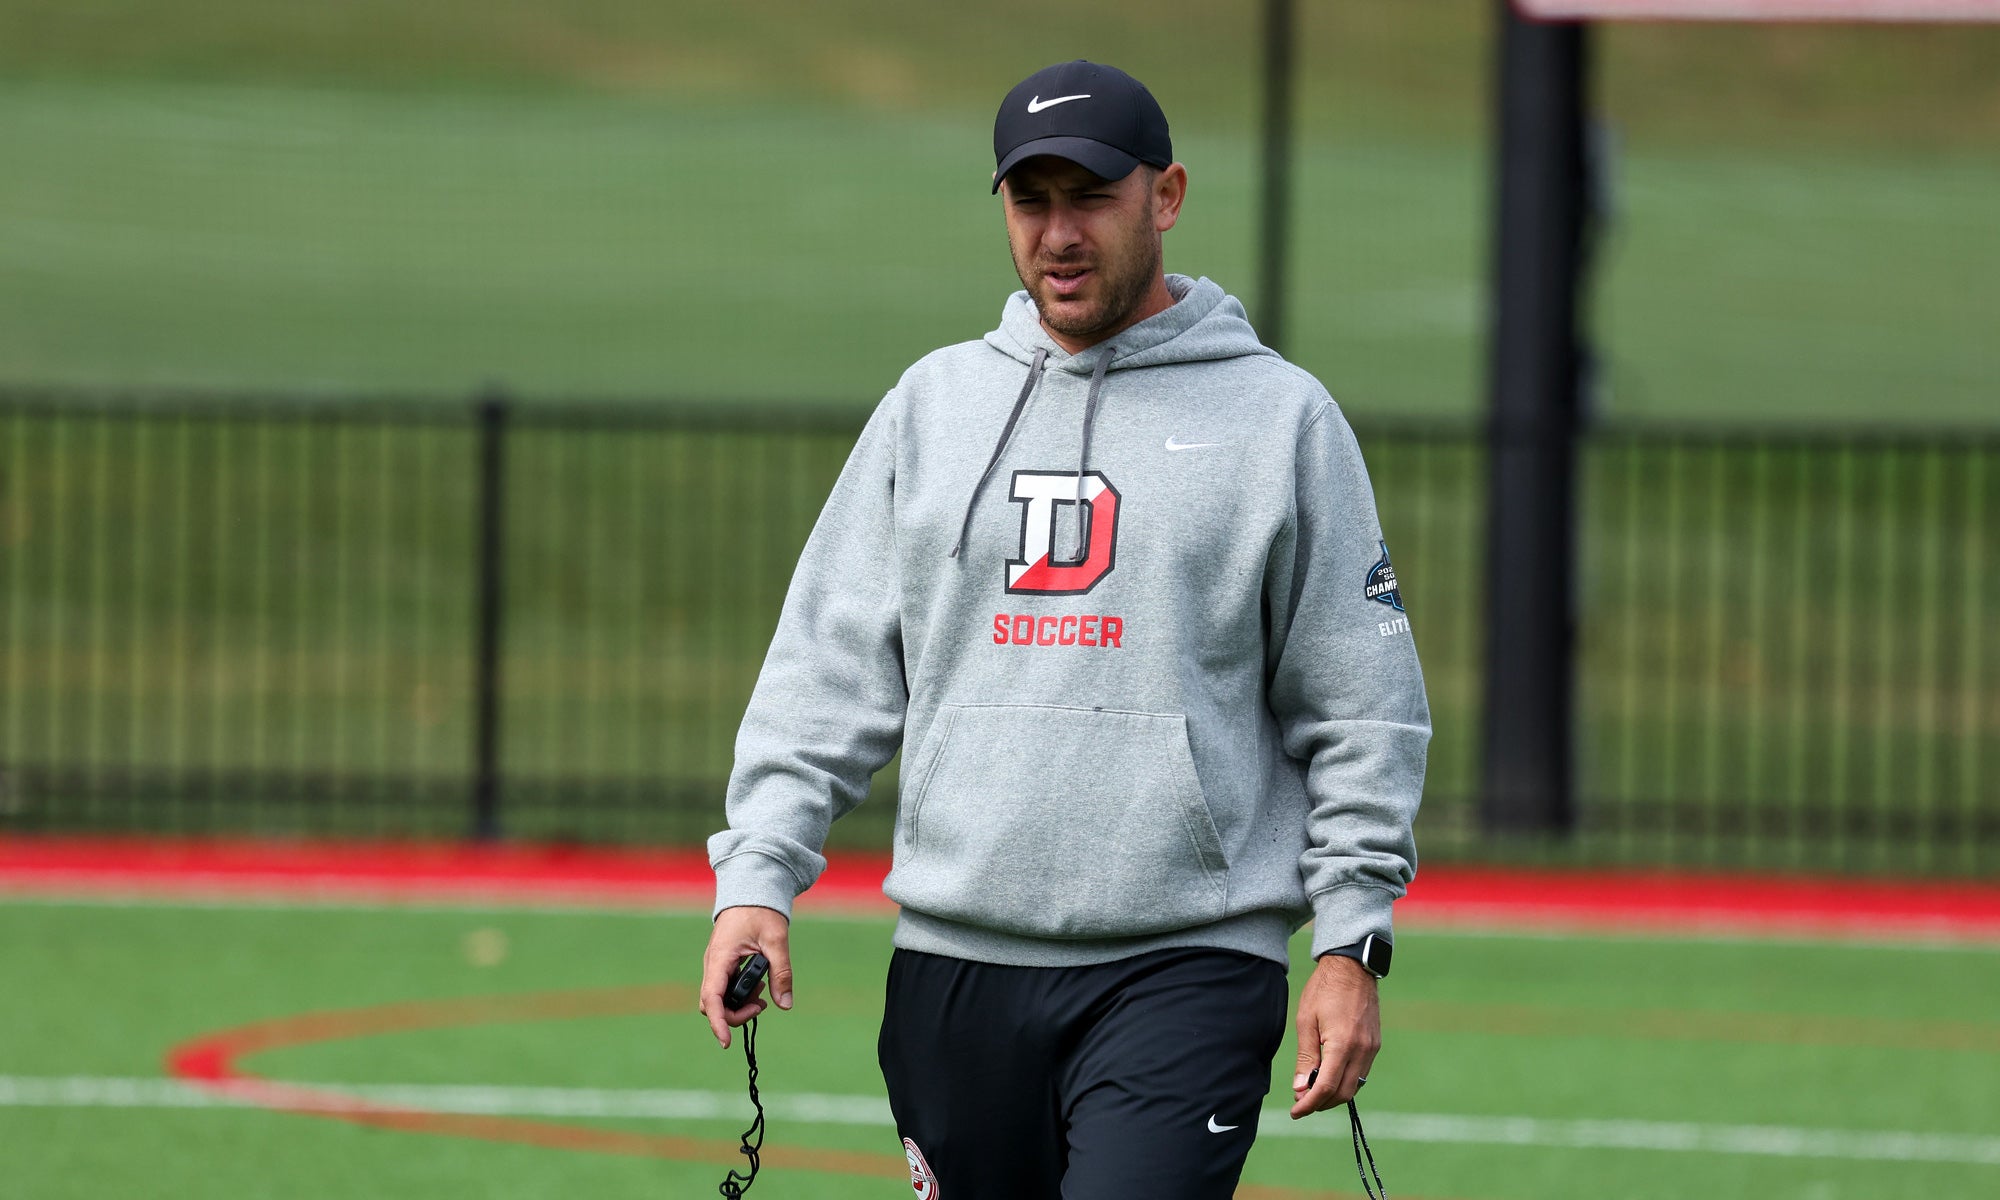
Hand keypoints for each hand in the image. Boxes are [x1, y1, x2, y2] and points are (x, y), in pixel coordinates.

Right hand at [699, 905, 792, 1048]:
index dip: (717, 1022)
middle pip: (712, 1004)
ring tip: (764, 991)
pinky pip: (725, 989)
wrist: (751, 890)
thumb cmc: (761, 911)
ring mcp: (716, 966)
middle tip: (762, 1005)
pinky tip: (759, 984)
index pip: (711, 998)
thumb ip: (781, 972)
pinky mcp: (723, 966)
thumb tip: (785, 1004)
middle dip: (735, 1014)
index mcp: (720, 958)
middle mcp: (713, 965)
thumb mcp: (776, 940)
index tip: (726, 1041)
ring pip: (718, 998)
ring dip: (739, 1003)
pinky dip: (741, 994)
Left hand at [1289, 953, 1379, 1118]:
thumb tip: (1300, 1088)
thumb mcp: (1306, 1021)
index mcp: (1342, 1044)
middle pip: (1343, 1093)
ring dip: (1333, 1094)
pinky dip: (1344, 1081)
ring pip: (1354, 1086)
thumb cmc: (1324, 990)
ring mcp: (1372, 1048)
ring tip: (1311, 1090)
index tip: (1295, 1112)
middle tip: (1300, 1101)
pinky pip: (1361, 1073)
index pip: (1326, 1087)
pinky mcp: (1375, 1045)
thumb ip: (1305, 1057)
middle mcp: (1362, 1050)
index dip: (1309, 1104)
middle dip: (1321, 1103)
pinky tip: (1328, 1076)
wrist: (1352, 967)